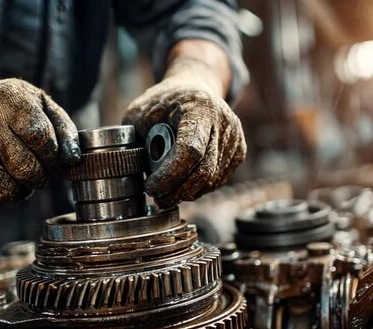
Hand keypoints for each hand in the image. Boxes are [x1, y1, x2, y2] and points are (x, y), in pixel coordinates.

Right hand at [0, 70, 79, 202]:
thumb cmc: (14, 108)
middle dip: (40, 176)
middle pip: (25, 168)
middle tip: (39, 168)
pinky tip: (0, 173)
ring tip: (20, 173)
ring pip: (6, 190)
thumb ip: (66, 131)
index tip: (54, 158)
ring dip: (21, 189)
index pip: (40, 139)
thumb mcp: (44, 106)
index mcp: (11, 100)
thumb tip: (73, 160)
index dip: (53, 156)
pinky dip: (0, 192)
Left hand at [123, 58, 245, 207]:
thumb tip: (134, 170)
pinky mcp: (238, 151)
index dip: (169, 175)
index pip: (190, 150)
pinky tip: (183, 182)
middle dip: (177, 191)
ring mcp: (234, 138)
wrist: (195, 86)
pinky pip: (218, 180)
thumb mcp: (141, 111)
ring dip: (187, 192)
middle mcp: (224, 122)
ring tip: (166, 190)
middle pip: (204, 171)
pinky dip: (199, 187)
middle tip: (157, 198)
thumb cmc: (165, 101)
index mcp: (200, 107)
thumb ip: (136, 138)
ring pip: (212, 181)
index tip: (150, 187)